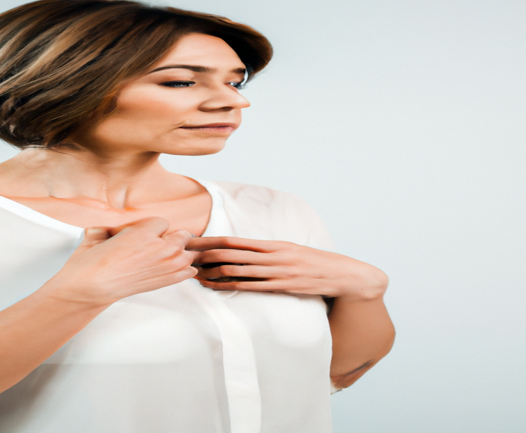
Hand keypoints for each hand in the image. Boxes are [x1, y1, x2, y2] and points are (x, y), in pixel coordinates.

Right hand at [41, 217, 197, 306]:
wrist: (88, 289)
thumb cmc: (89, 265)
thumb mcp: (95, 235)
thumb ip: (108, 228)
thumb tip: (109, 228)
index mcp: (143, 233)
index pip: (163, 222)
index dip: (155, 228)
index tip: (148, 233)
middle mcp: (159, 248)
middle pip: (183, 235)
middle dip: (173, 238)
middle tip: (160, 243)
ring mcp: (165, 266)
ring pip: (188, 253)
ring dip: (181, 253)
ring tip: (168, 256)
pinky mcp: (165, 282)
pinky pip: (187, 271)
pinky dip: (184, 269)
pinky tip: (176, 269)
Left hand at [186, 237, 387, 301]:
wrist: (343, 275)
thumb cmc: (314, 263)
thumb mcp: (290, 251)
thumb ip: (267, 251)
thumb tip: (242, 251)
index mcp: (273, 243)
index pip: (234, 239)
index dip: (209, 240)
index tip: (190, 239)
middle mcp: (272, 255)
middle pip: (230, 253)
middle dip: (203, 254)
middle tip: (182, 255)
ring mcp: (277, 272)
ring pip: (236, 270)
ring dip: (211, 272)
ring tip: (192, 273)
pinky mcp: (282, 287)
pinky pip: (249, 287)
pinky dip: (228, 287)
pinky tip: (214, 287)